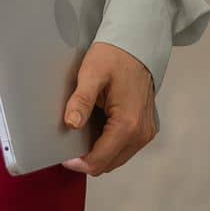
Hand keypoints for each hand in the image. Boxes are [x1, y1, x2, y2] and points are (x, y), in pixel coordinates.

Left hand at [60, 42, 157, 175]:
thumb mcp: (91, 73)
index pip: (99, 162)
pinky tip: (97, 128)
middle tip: (70, 143)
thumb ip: (81, 100)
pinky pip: (124, 148)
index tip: (63, 154)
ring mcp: (145, 132)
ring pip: (116, 158)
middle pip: (108, 164)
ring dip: (98, 153)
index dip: (78, 163)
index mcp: (128, 124)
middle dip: (87, 159)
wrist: (137, 45)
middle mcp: (141, 133)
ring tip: (82, 133)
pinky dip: (109, 145)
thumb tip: (72, 124)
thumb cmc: (115, 56)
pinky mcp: (146, 128)